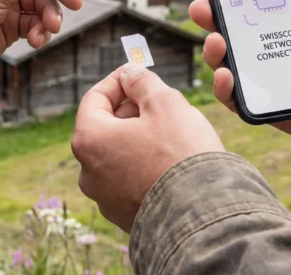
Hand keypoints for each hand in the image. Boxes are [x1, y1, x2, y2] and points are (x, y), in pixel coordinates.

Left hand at [72, 65, 223, 231]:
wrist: (202, 215)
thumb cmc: (181, 154)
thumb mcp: (165, 102)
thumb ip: (142, 82)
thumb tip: (130, 73)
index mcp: (89, 140)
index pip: (95, 98)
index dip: (118, 81)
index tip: (138, 74)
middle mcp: (88, 172)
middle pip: (105, 127)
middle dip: (132, 110)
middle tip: (161, 103)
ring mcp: (105, 198)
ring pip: (119, 155)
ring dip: (140, 139)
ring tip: (172, 134)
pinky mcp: (124, 216)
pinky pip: (131, 180)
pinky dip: (145, 166)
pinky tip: (172, 163)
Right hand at [189, 0, 290, 162]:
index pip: (261, 10)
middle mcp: (287, 56)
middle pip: (239, 37)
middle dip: (213, 23)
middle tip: (201, 10)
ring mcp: (281, 86)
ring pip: (235, 69)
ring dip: (216, 54)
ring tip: (217, 43)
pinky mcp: (281, 114)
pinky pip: (245, 104)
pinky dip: (228, 92)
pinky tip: (226, 77)